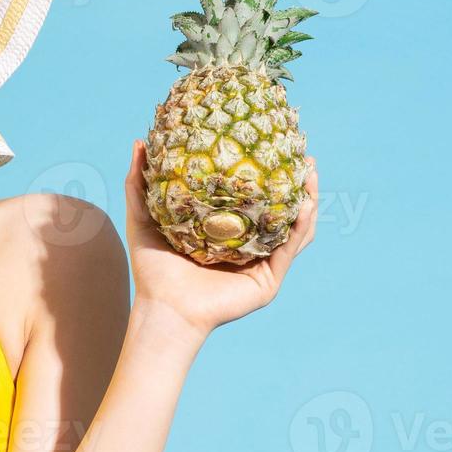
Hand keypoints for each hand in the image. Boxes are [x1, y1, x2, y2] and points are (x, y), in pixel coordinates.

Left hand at [123, 140, 317, 336]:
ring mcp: (260, 265)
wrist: (163, 308)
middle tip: (303, 155)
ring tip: (311, 174)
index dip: (263, 174)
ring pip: (294, 229)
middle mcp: (247, 248)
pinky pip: (289, 250)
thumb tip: (140, 142)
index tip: (269, 143)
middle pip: (280, 211)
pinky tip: (305, 205)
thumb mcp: (144, 218)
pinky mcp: (267, 282)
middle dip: (295, 183)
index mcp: (225, 234)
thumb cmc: (152, 269)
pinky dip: (300, 227)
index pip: (251, 199)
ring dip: (308, 201)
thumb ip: (139, 183)